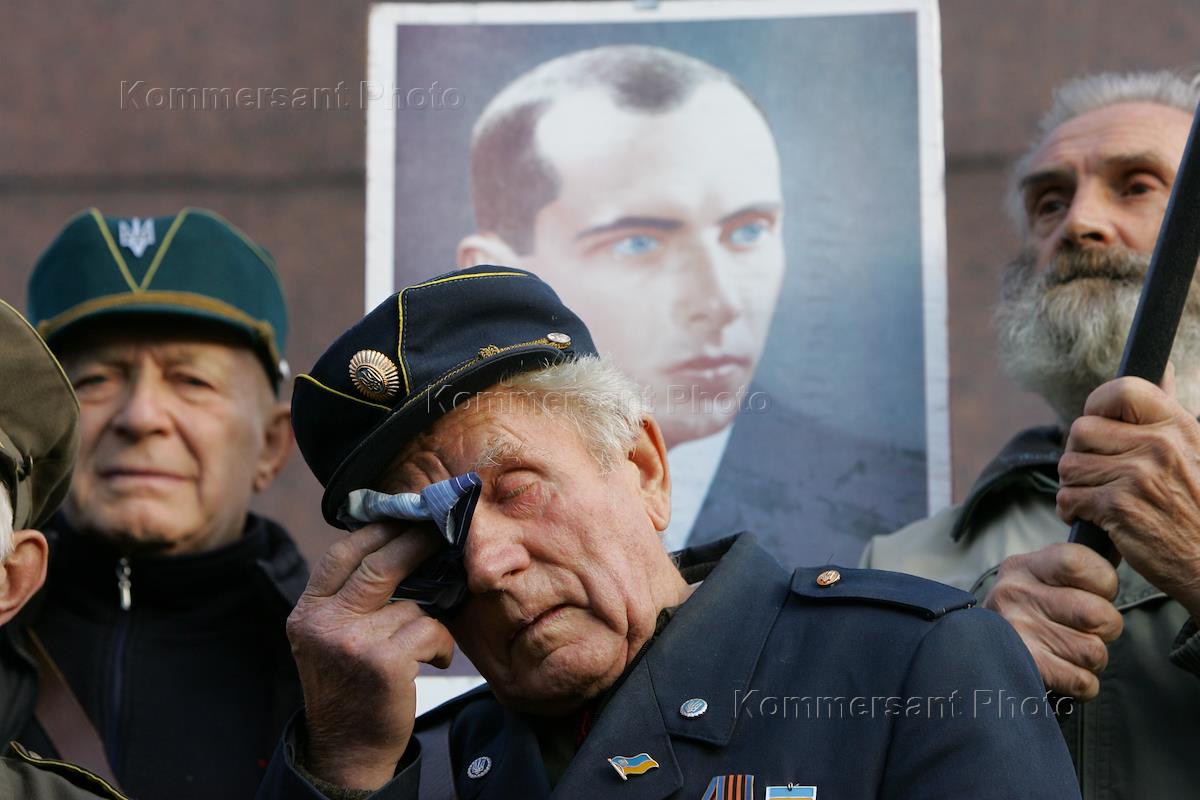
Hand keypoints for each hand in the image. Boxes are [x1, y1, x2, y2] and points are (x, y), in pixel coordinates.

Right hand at [286, 523, 454, 789]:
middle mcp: (324, 623)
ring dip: (428, 619)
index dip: (377, 529)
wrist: (348, 749)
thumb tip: (399, 544)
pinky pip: (430, 630)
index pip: (341, 554)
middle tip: (440, 531)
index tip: (405, 513)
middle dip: (415, 543)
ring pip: (411, 603)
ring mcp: (352, 642)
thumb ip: (349, 597)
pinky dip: (440, 644)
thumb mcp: (330, 637)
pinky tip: (434, 660)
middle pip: (378, 564)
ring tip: (424, 642)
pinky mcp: (384, 662)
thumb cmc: (350, 686)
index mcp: (308, 611)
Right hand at [983, 543, 1122, 699]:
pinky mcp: (1025, 667)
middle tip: (1088, 628)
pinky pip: (1082, 680)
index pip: (1081, 563)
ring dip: (1092, 658)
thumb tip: (1117, 555)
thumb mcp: (1036, 576)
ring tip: (1072, 650)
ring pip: (1094, 651)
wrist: (975, 649)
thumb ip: (1073, 568)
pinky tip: (1066, 670)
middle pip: (1098, 615)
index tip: (1097, 593)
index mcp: (1023, 566)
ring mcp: (1017, 631)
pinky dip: (1083, 682)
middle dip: (1106, 627)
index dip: (1105, 583)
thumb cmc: (1024, 611)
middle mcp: (1015, 594)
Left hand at [1057, 374, 1199, 618]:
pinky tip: (1091, 516)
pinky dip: (1071, 509)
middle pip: (1081, 430)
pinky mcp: (1118, 508)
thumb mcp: (1197, 449)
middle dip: (1079, 453)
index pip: (1122, 390)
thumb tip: (1163, 367)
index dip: (1098, 406)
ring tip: (1092, 495)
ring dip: (1073, 483)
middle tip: (1093, 471)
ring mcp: (1137, 477)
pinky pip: (1068, 497)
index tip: (1099, 425)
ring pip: (1068, 464)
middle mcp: (1158, 446)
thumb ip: (1169, 412)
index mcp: (1178, 426)